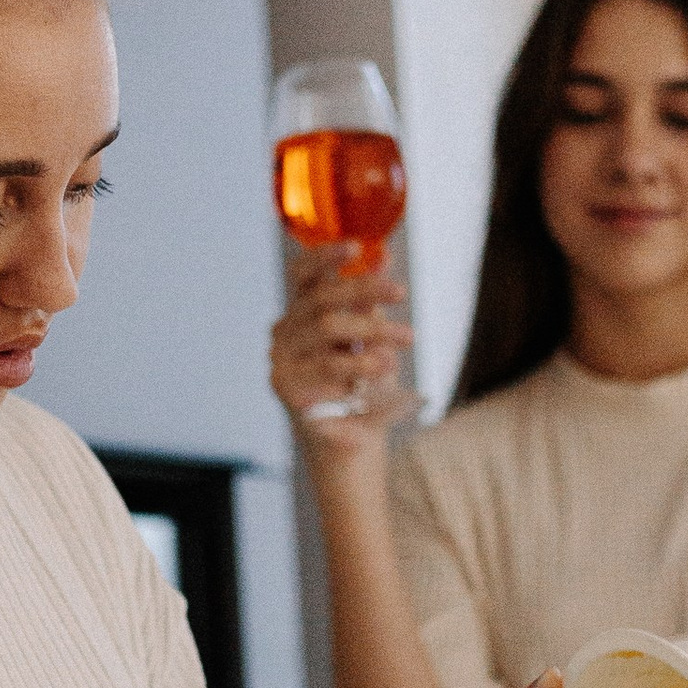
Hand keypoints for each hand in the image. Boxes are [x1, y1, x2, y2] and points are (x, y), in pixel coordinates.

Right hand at [270, 250, 408, 449]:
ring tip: (406, 338)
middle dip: (364, 290)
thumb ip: (369, 301)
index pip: (303, 275)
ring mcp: (281, 360)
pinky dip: (362, 363)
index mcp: (300, 315)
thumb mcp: (369, 337)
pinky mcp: (287, 388)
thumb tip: (382, 254)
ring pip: (328, 328)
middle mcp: (284, 334)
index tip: (356, 246)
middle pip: (321, 299)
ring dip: (373, 329)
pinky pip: (329, 366)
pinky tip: (385, 365)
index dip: (325, 257)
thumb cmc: (362, 386)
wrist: (354, 442)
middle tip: (401, 292)